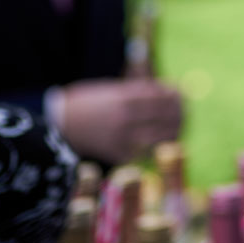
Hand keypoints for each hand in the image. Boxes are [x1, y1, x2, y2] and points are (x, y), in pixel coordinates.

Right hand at [59, 79, 182, 163]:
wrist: (59, 126)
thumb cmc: (89, 103)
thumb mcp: (113, 89)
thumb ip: (140, 88)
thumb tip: (170, 87)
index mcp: (125, 97)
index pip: (163, 96)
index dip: (176, 96)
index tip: (181, 94)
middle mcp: (126, 118)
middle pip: (167, 116)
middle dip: (180, 114)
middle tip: (184, 112)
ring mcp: (123, 138)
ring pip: (162, 137)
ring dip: (174, 132)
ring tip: (177, 127)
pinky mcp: (119, 156)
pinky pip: (147, 152)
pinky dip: (156, 147)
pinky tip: (160, 141)